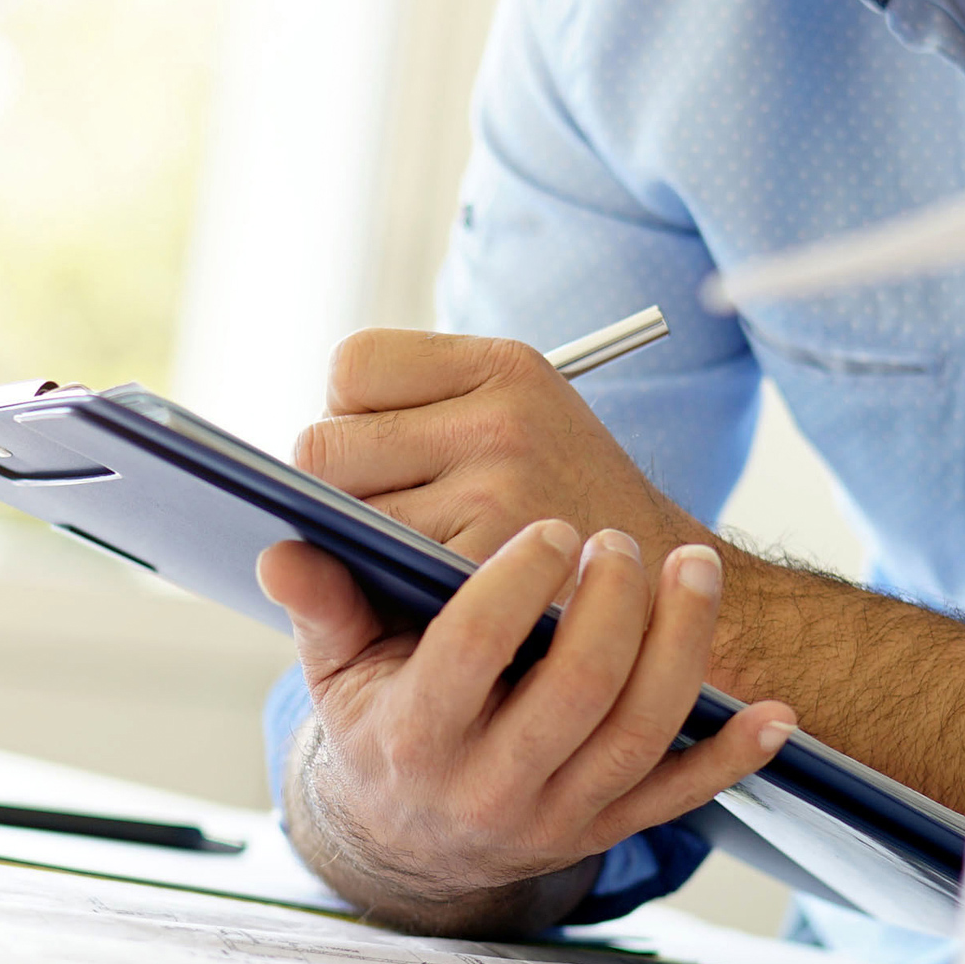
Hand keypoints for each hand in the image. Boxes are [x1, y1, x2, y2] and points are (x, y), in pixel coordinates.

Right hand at [260, 519, 794, 935]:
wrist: (412, 835)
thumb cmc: (380, 720)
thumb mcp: (336, 669)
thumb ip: (321, 606)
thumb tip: (283, 548)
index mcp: (417, 735)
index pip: (472, 653)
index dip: (516, 585)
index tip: (552, 529)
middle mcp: (491, 784)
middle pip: (574, 694)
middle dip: (612, 608)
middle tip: (624, 538)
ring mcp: (557, 813)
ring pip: (638, 735)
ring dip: (680, 651)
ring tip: (695, 568)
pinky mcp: (608, 827)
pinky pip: (682, 797)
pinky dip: (733, 759)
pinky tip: (775, 713)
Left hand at [302, 330, 711, 563]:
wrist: (667, 598)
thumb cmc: (566, 508)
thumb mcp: (522, 421)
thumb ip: (421, 416)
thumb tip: (297, 462)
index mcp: (506, 365)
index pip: (351, 366)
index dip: (349, 413)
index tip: (382, 449)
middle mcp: (503, 418)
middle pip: (324, 446)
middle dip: (335, 486)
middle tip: (382, 516)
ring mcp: (496, 493)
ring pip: (342, 518)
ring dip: (357, 545)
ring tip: (410, 558)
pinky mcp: (488, 569)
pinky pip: (378, 574)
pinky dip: (385, 589)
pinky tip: (425, 595)